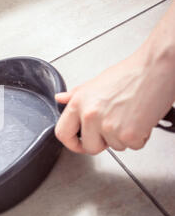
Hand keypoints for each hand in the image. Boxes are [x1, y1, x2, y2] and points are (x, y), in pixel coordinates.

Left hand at [54, 1, 174, 153]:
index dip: (71, 143)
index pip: (62, 133)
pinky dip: (139, 137)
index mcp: (78, 103)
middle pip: (90, 147)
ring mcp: (108, 126)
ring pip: (114, 147)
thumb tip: (60, 99)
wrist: (155, 68)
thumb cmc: (129, 74)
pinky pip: (132, 146)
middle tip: (113, 127)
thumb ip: (75, 95)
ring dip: (123, 137)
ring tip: (129, 116)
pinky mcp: (128, 134)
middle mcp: (90, 116)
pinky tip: (140, 119)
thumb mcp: (94, 83)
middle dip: (102, 142)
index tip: (78, 144)